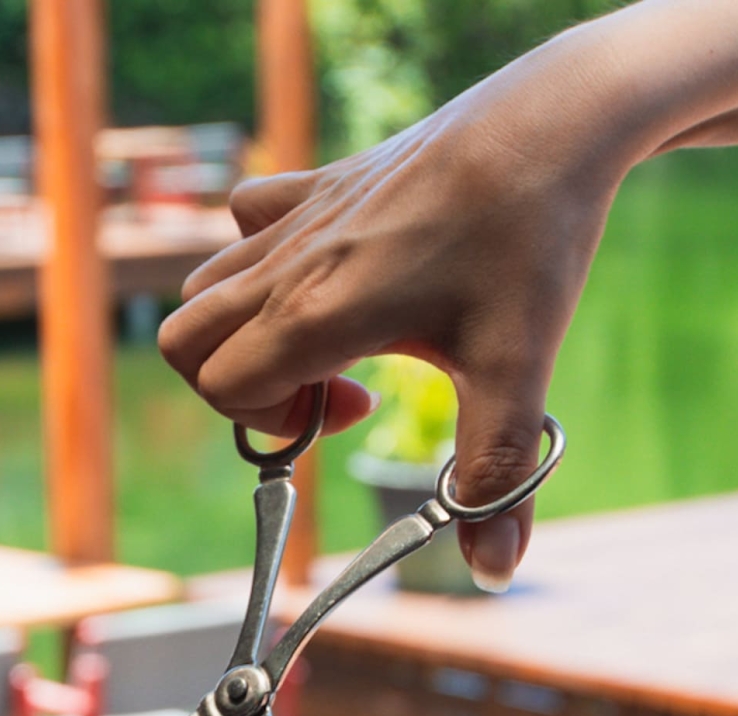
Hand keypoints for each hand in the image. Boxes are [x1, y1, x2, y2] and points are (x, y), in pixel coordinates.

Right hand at [159, 37, 626, 587]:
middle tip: (327, 391)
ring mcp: (298, 218)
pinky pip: (241, 223)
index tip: (349, 413)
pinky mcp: (318, 185)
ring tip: (330, 342)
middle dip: (236, 389)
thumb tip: (493, 572)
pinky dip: (258, 262)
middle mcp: (291, 263)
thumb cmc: (530, 237)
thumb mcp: (518, 371)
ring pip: (204, 287)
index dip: (270, 425)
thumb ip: (493, 478)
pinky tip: (329, 277)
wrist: (551, 120)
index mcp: (321, 311)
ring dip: (244, 332)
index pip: (224, 388)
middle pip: (186, 343)